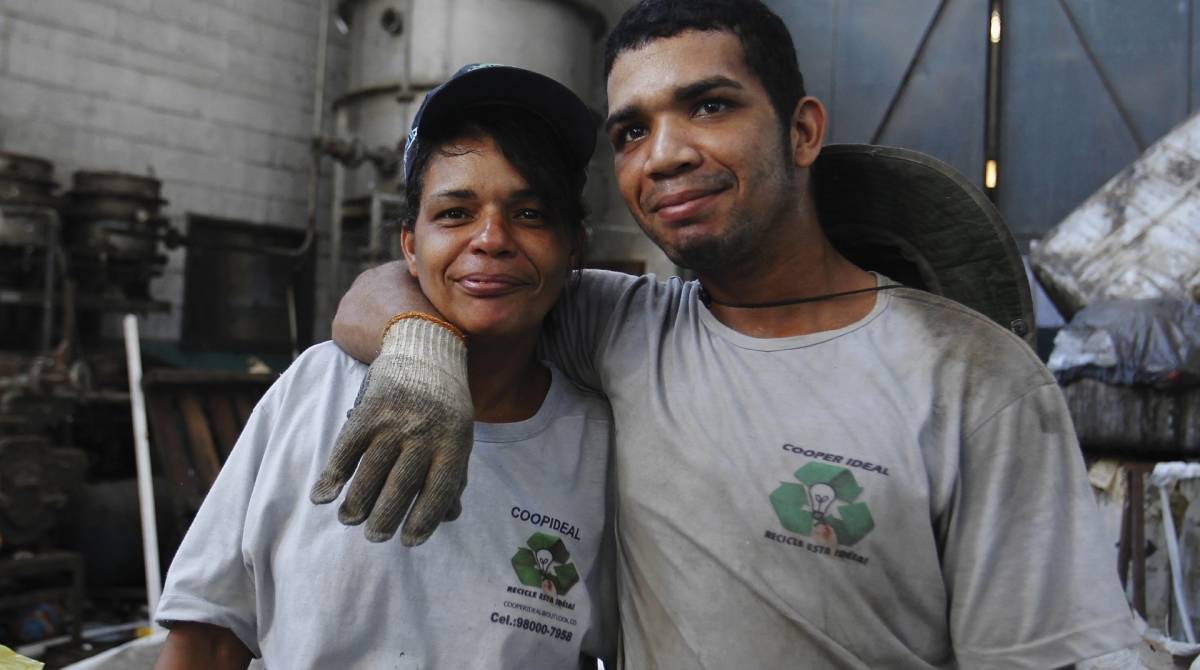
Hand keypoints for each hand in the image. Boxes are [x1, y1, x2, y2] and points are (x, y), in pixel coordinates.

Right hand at [310, 315, 471, 544]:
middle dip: (385, 517)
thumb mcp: (460, 434)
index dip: (425, 519)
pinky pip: (346, 448)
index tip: (409, 541)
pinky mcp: (367, 411)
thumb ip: (456, 473)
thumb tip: (451, 516)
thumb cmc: (445, 403)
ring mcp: (394, 421)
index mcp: (454, 441)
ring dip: (357, 502)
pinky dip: (333, 474)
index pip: (440, 490)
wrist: (425, 350)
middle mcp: (424, 433)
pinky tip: (323, 496)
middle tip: (375, 536)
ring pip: (371, 471)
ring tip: (350, 520)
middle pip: (402, 485)